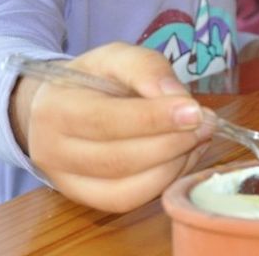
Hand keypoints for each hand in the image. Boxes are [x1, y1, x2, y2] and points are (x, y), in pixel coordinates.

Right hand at [9, 43, 210, 212]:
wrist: (56, 108)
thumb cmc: (89, 80)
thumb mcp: (112, 57)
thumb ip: (144, 67)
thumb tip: (177, 97)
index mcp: (55, 109)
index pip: (106, 121)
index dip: (154, 119)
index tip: (194, 111)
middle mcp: (53, 151)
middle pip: (119, 159)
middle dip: (171, 143)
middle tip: (206, 123)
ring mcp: (66, 182)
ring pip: (126, 189)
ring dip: (173, 165)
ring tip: (197, 138)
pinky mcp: (85, 201)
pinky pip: (128, 201)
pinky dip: (162, 182)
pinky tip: (181, 157)